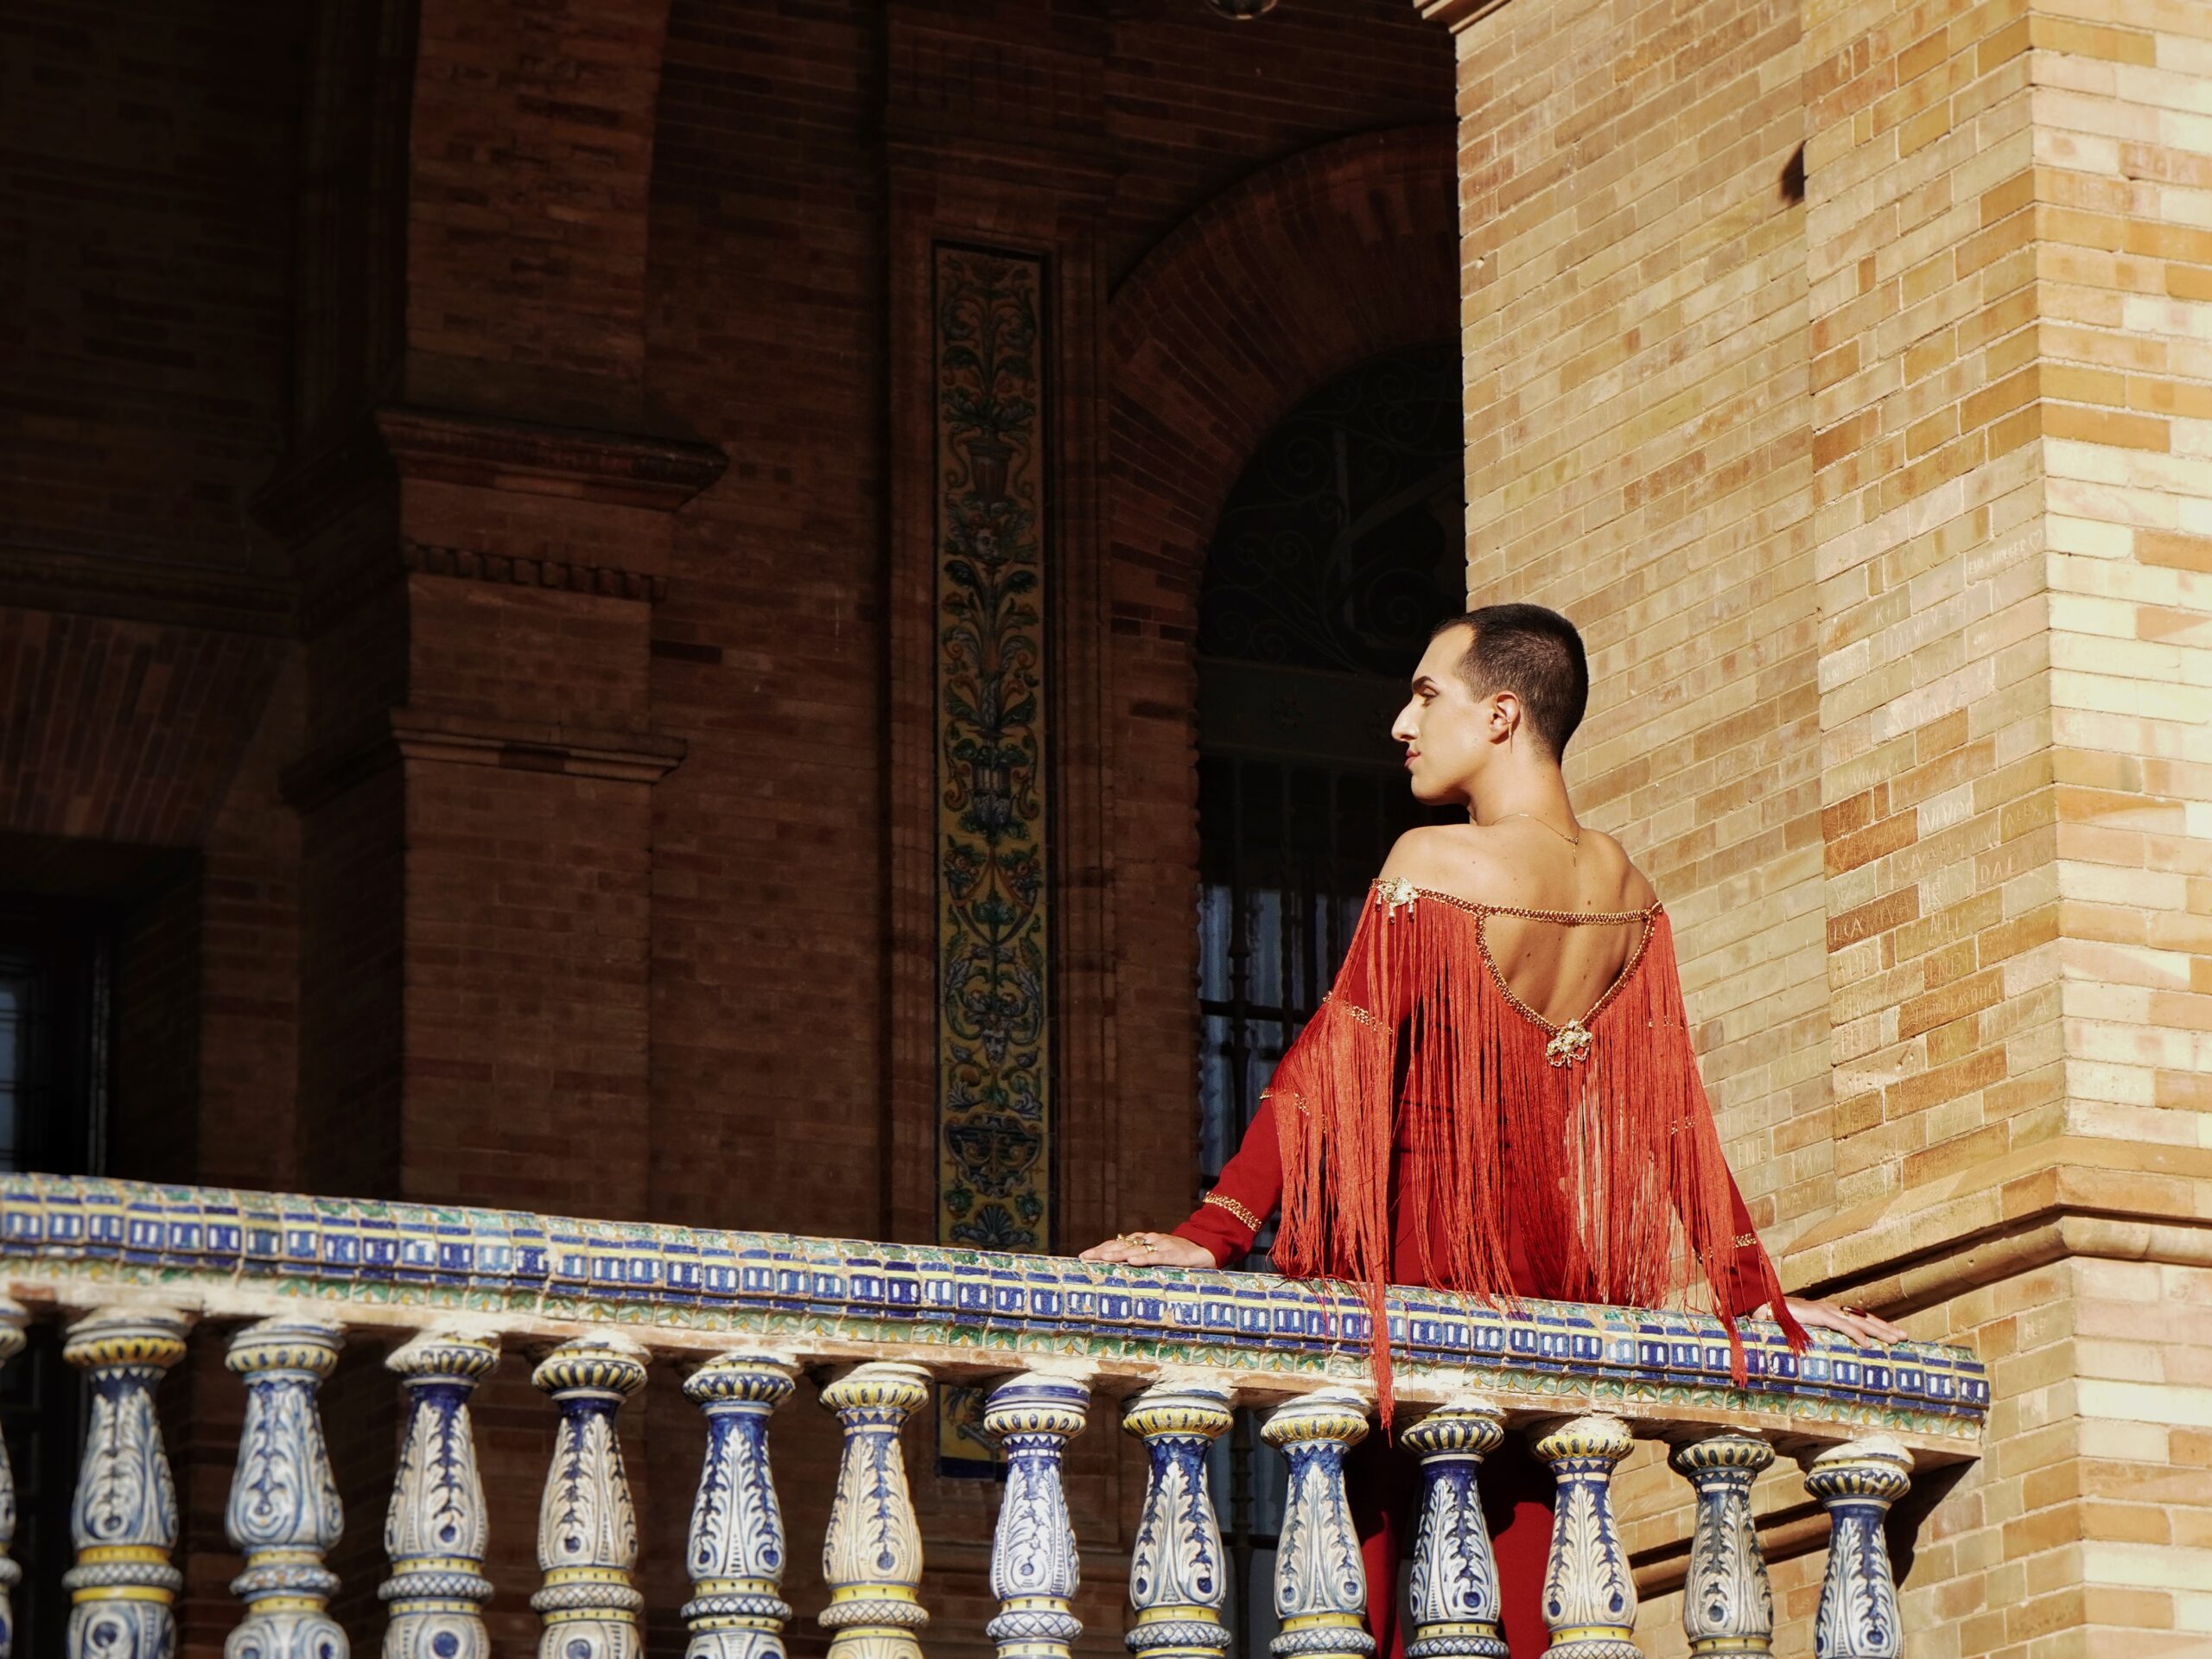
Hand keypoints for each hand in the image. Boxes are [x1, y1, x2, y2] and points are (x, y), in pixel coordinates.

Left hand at [1079, 1230, 1213, 1268]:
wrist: (1207, 1247)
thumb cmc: (1179, 1255)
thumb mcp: (1157, 1257)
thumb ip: (1142, 1261)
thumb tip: (1121, 1272)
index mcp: (1144, 1242)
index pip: (1118, 1243)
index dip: (1101, 1249)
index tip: (1083, 1256)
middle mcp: (1149, 1241)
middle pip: (1122, 1244)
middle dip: (1102, 1251)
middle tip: (1085, 1257)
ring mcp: (1161, 1245)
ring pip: (1136, 1249)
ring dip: (1118, 1253)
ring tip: (1102, 1257)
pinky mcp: (1174, 1254)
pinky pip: (1157, 1256)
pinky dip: (1144, 1258)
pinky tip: (1132, 1261)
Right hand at [1772, 1295, 1908, 1345]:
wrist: (1758, 1306)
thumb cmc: (1776, 1320)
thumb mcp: (1801, 1329)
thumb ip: (1814, 1336)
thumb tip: (1825, 1350)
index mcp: (1827, 1311)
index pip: (1857, 1317)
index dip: (1876, 1325)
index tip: (1893, 1333)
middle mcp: (1829, 1309)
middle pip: (1863, 1318)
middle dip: (1885, 1327)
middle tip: (1905, 1336)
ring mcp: (1824, 1310)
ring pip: (1858, 1321)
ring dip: (1879, 1330)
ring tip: (1896, 1340)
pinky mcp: (1816, 1315)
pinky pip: (1841, 1326)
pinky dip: (1856, 1334)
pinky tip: (1868, 1344)